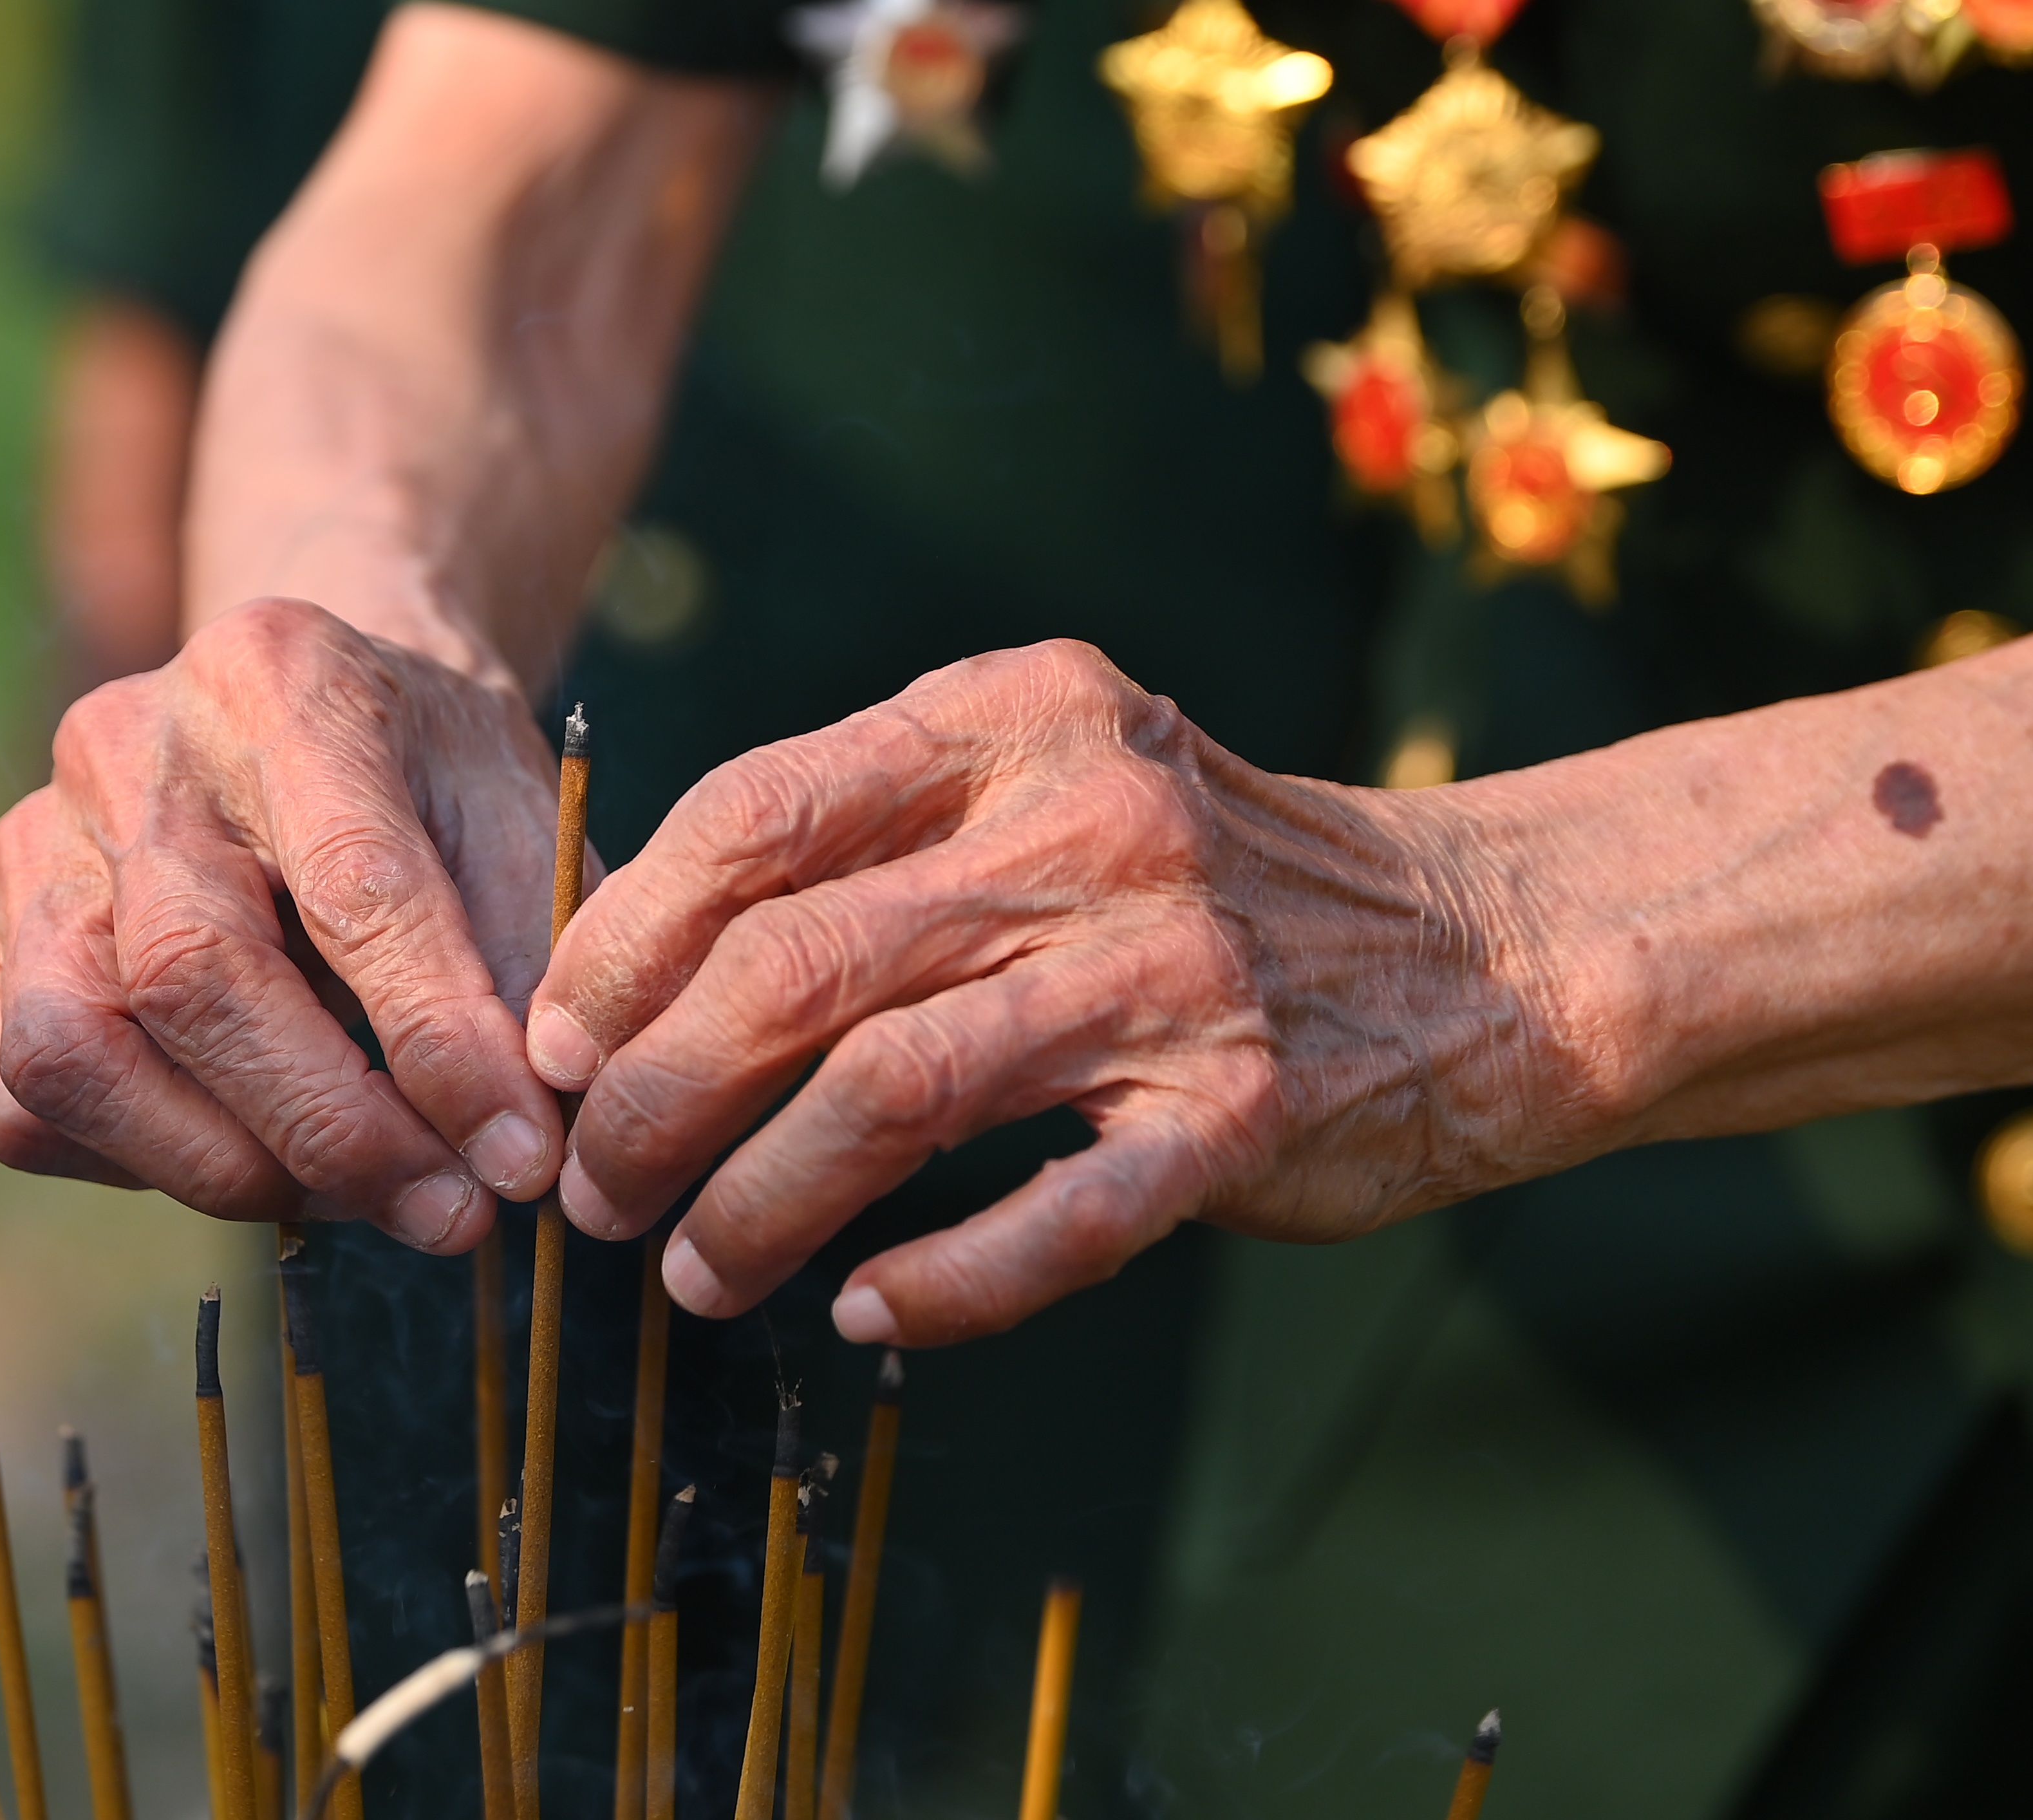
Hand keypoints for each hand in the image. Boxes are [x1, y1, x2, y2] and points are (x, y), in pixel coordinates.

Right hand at [0, 600, 575, 1239]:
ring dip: (227, 1165)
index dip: (438, 1040)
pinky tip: (252, 1148)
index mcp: (279, 682)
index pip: (353, 884)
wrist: (306, 704)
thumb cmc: (427, 773)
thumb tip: (521, 1143)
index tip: (518, 1155)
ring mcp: (30, 840)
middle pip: (188, 974)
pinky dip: (144, 1163)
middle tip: (450, 1213)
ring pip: (74, 1052)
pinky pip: (24, 1100)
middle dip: (331, 1129)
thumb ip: (532, 958)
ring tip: (357, 1192)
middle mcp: (124, 747)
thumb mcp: (516, 819)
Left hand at [526, 641, 1582, 1346]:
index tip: (557, 1041)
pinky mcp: (1243, 1112)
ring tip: (691, 1270)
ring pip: (892, 1094)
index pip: (756, 814)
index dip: (622, 940)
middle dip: (653, 1093)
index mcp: (1015, 720)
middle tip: (594, 1183)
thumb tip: (638, 971)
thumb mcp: (1053, 782)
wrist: (1475, 947)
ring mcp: (1173, 971)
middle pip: (794, 965)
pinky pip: (1055, 1219)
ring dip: (757, 1201)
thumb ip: (880, 837)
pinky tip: (863, 1312)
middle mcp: (1089, 825)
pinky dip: (939, 1283)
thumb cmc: (1204, 879)